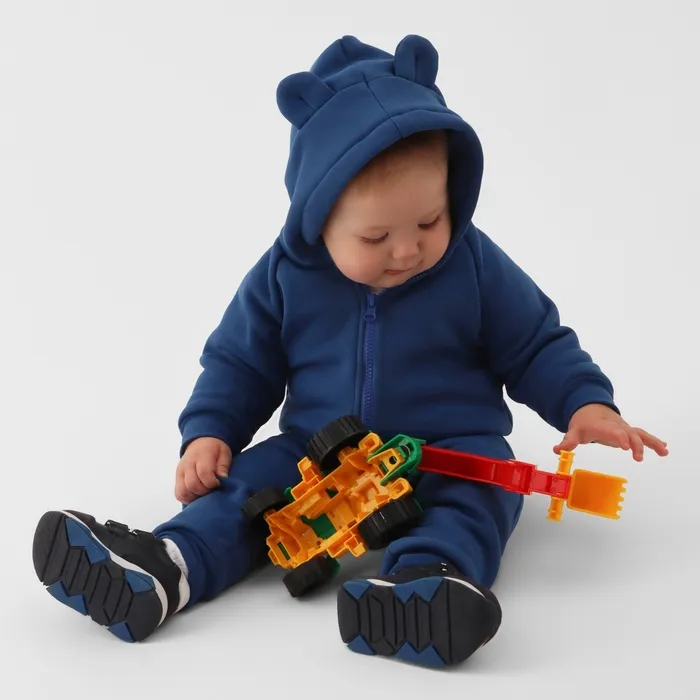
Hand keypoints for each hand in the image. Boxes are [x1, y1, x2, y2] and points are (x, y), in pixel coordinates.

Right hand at [175, 437, 231, 503]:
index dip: (212, 483)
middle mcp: (188, 464)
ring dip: (195, 496)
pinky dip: (187, 498)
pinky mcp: (177, 478)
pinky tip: (197, 496)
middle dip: (204, 491)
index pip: (203, 473)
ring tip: (205, 493)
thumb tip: (223, 479)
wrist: (201, 442)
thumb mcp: (224, 452)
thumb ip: (223, 466)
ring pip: (183, 491)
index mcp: (201, 455)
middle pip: (192, 484)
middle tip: (212, 489)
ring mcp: (180, 471)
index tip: (219, 484)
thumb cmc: (215, 449)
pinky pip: (178, 493)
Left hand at [553, 403, 667, 461]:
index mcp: (602, 425)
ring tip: (664, 451)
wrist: (591, 410)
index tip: (624, 446)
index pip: (611, 431)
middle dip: (635, 443)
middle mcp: (616, 425)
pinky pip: (643, 435)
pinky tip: (664, 449)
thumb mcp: (574, 431)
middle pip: (628, 432)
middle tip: (638, 457)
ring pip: (639, 433)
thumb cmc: (584, 423)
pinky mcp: (629, 431)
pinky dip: (654, 441)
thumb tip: (556, 450)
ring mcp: (624, 428)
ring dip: (651, 442)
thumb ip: (568, 442)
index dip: (618, 437)